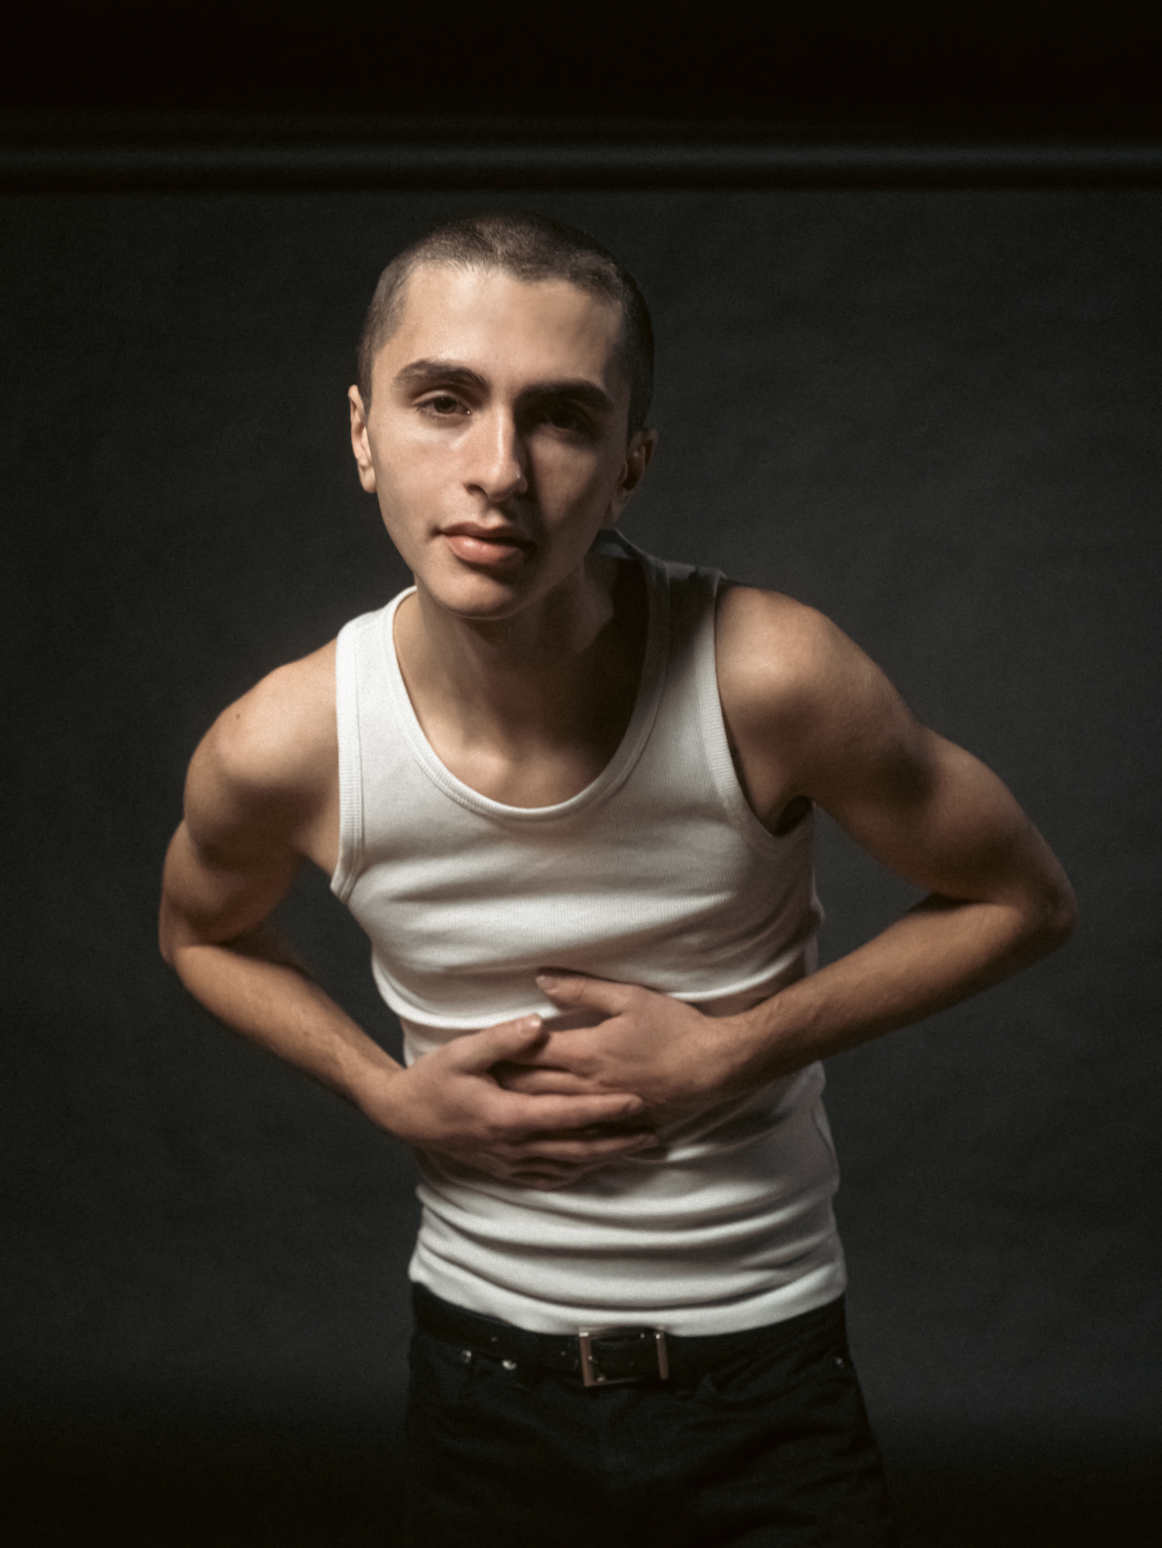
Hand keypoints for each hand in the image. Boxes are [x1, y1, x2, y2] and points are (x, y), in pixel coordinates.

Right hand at [363, 1013, 654, 1189]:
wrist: (401, 1117)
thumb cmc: (432, 1080)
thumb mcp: (462, 1052)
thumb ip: (502, 1038)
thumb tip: (539, 1023)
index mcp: (508, 1116)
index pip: (568, 1115)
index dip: (605, 1109)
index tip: (637, 1101)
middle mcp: (514, 1146)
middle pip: (577, 1149)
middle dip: (617, 1140)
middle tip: (652, 1132)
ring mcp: (508, 1162)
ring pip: (566, 1166)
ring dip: (602, 1158)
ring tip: (634, 1148)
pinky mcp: (501, 1169)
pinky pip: (545, 1177)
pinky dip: (573, 1172)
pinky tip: (589, 1167)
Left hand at [492, 973, 747, 1128]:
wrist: (717, 1066)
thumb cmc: (675, 1028)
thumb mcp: (629, 997)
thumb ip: (582, 989)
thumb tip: (542, 979)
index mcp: (586, 1053)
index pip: (531, 1053)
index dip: (502, 1052)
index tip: (475, 1052)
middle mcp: (588, 1087)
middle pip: (533, 1089)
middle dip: (502, 1086)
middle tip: (471, 1085)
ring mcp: (604, 1110)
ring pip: (552, 1117)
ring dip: (522, 1115)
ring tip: (494, 1114)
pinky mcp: (621, 1125)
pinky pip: (580, 1138)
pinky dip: (556, 1140)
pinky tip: (541, 1144)